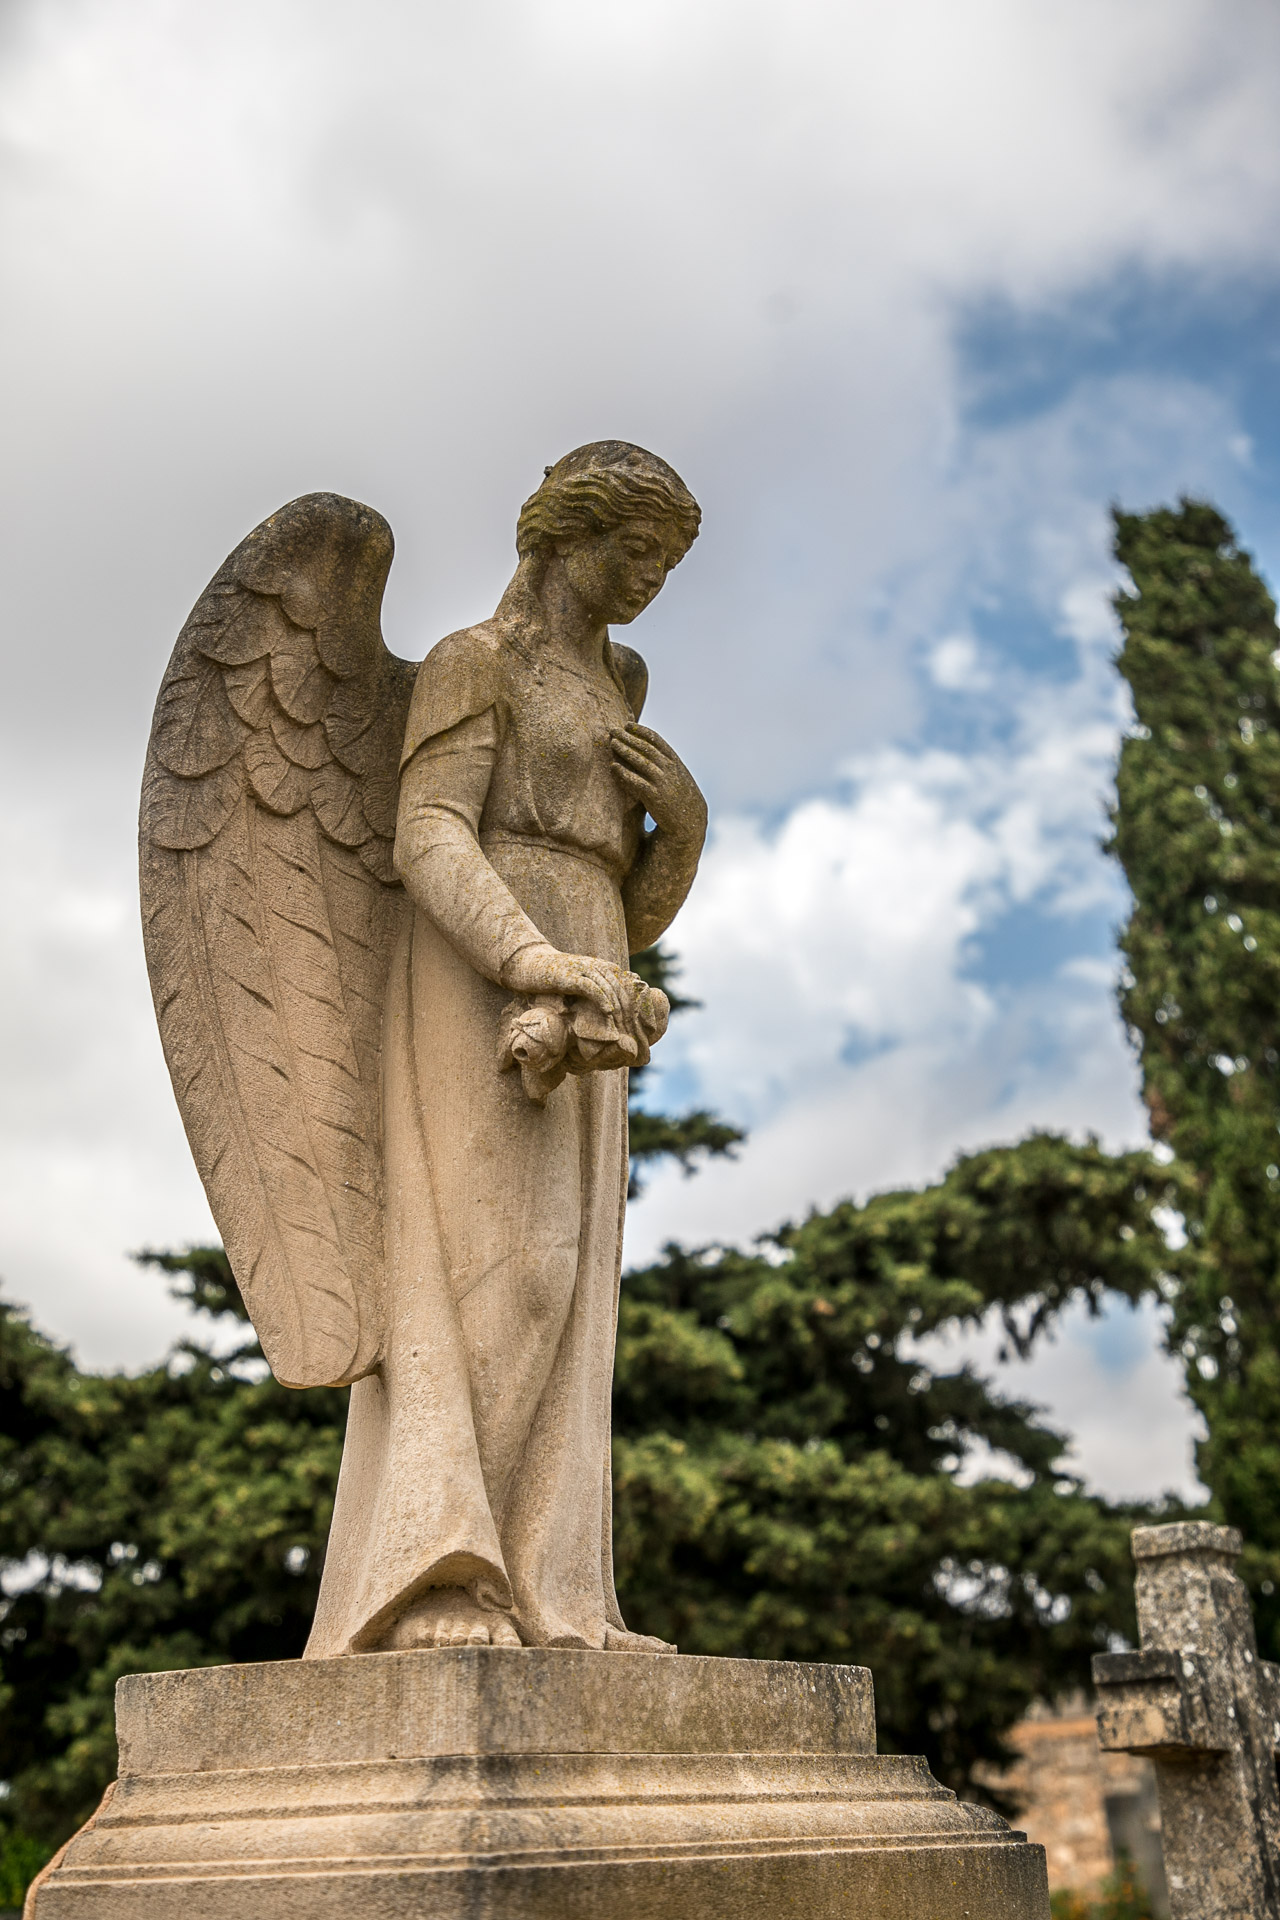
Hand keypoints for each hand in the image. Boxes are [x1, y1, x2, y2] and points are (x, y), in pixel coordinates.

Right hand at [500, 942, 633, 1018]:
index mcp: (605, 968)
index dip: (636, 1006)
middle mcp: (598, 966)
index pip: (629, 987)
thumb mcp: (581, 984)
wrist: (531, 964)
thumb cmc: (557, 978)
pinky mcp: (572, 976)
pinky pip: (593, 988)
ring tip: (622, 1028)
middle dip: (629, 1012)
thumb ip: (597, 993)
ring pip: (610, 990)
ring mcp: (585, 969)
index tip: (638, 1026)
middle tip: (632, 1032)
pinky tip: (608, 1013)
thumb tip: (613, 1016)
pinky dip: (603, 1001)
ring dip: (618, 1010)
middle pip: (623, 990)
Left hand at [610, 724, 706, 843]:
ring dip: (624, 750)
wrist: (691, 822)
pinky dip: (624, 773)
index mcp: (675, 762)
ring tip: (611, 742)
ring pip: (640, 761)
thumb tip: (650, 754)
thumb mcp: (679, 777)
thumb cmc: (681, 799)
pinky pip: (636, 782)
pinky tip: (613, 767)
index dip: (640, 731)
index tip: (627, 724)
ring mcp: (662, 782)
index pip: (656, 740)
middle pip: (645, 747)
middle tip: (612, 729)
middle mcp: (669, 769)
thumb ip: (667, 765)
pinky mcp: (654, 796)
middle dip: (628, 737)